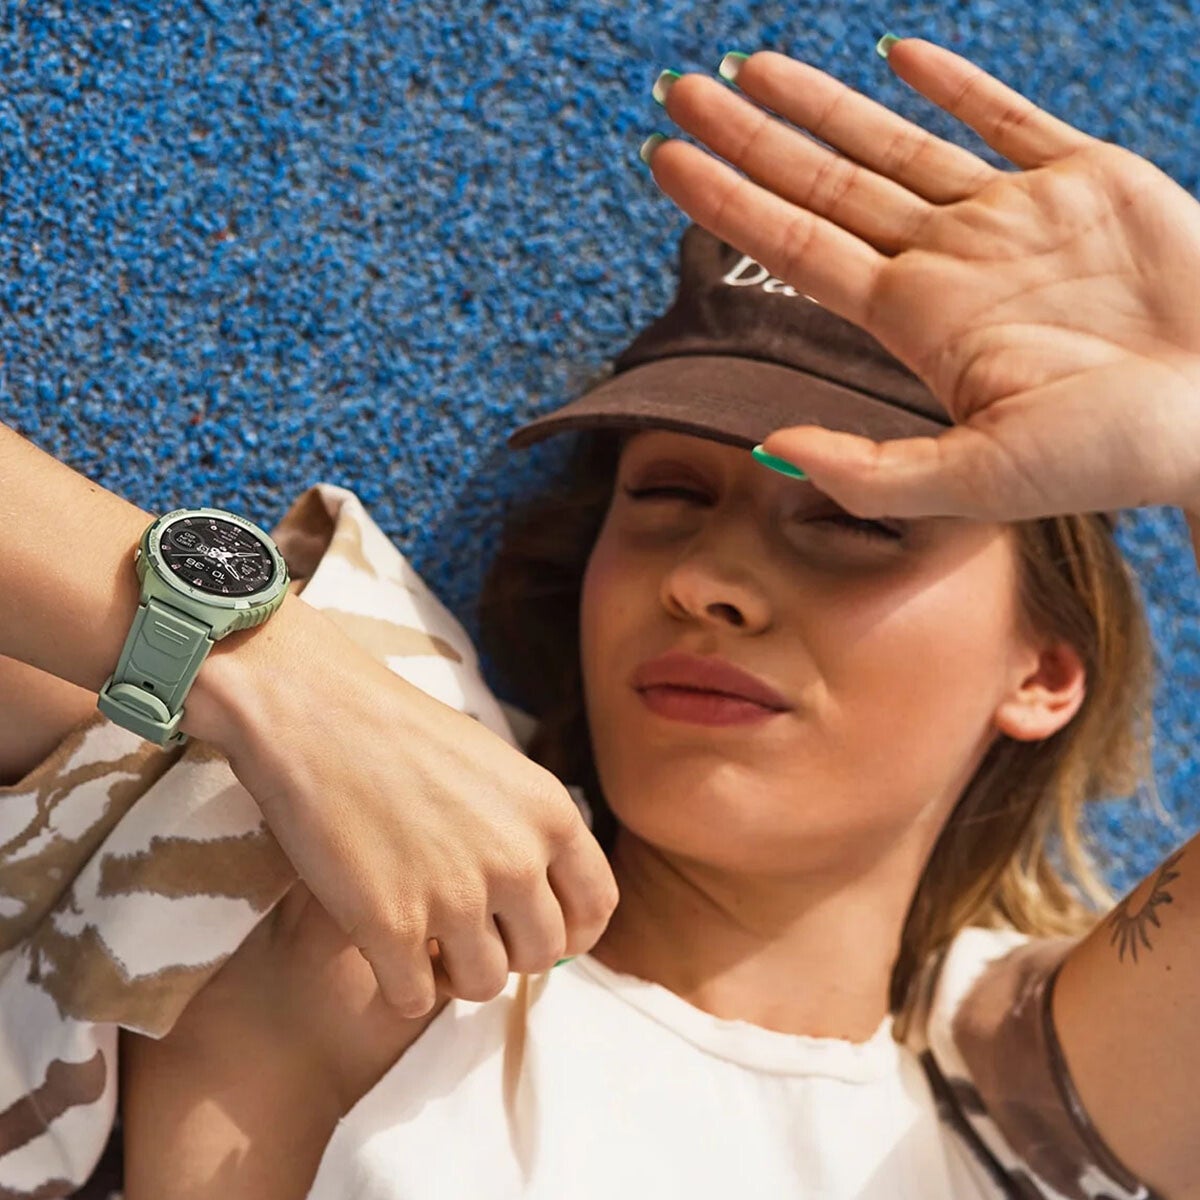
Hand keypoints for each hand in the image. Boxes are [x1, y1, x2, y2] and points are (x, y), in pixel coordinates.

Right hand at [185, 595, 618, 1016]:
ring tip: (425, 944)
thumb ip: (526, 827)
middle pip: (542, 954)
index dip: (571, 933)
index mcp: (550, 813)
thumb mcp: (495, 766)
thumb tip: (539, 894)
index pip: (596, 907)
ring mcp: (456, 897)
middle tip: (466, 932)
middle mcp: (516, 860)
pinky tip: (382, 952)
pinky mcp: (392, 926)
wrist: (314, 710)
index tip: (535, 935)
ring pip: (486, 985)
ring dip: (455, 975)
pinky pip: (417, 999)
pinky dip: (401, 987)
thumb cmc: (398, 730)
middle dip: (506, 952)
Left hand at [646, 39, 1199, 518]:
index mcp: (918, 324)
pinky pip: (1005, 117)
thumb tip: (766, 450)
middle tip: (676, 94)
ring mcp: (1012, 218)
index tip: (665, 161)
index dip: (728, 202)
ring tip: (747, 68)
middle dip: (748, 139)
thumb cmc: (1114, 457)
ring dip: (819, 105)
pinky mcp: (1085, 181)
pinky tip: (892, 59)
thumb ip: (869, 470)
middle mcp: (950, 264)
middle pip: (823, 186)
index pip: (796, 249)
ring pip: (894, 145)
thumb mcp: (979, 479)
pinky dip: (952, 86)